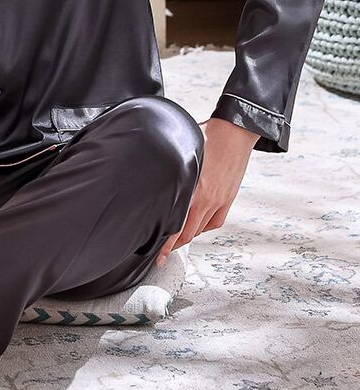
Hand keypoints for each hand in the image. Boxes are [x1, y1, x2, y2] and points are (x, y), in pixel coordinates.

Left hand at [154, 116, 258, 266]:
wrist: (236, 132)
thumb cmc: (207, 136)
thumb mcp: (182, 152)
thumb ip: (170, 169)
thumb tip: (153, 176)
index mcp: (192, 190)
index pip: (175, 225)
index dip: (165, 244)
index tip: (158, 257)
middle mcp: (206, 199)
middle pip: (187, 233)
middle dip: (173, 246)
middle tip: (162, 254)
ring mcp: (219, 201)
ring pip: (200, 229)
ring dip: (187, 236)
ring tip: (175, 240)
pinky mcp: (228, 199)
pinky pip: (214, 222)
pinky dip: (204, 227)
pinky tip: (196, 225)